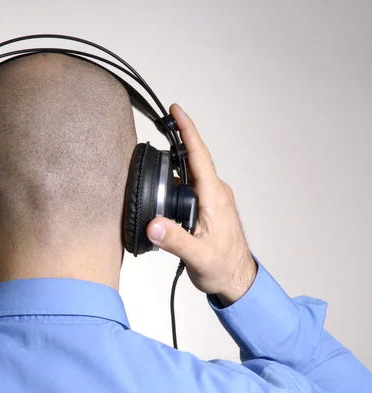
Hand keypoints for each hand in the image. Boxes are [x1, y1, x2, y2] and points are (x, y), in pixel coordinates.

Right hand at [146, 104, 256, 306]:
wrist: (238, 281)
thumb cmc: (223, 267)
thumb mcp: (197, 256)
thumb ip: (174, 240)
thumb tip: (154, 225)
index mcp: (214, 197)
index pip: (198, 156)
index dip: (187, 131)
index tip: (176, 111)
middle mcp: (215, 193)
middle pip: (194, 158)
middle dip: (177, 138)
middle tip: (159, 122)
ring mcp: (213, 199)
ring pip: (191, 172)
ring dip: (175, 160)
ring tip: (155, 152)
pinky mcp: (209, 207)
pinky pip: (192, 184)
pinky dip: (177, 177)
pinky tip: (164, 182)